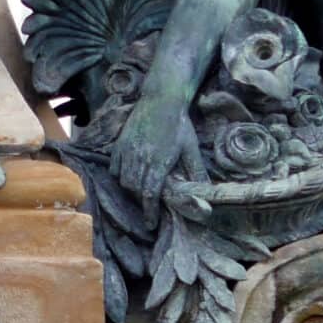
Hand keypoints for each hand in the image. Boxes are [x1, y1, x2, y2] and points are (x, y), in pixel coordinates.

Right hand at [109, 82, 208, 205]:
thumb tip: (207, 192)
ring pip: (124, 180)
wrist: (161, 99)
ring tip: (140, 193)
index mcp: (159, 162)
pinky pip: (115, 168)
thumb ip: (196, 171)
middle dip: (141, 203)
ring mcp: (127, 151)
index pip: (150, 194)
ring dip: (131, 190)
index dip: (150, 212)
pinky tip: (129, 177)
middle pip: (135, 190)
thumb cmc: (179, 125)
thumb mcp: (191, 148)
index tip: (150, 224)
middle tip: (148, 209)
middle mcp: (140, 159)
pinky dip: (120, 176)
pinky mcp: (120, 144)